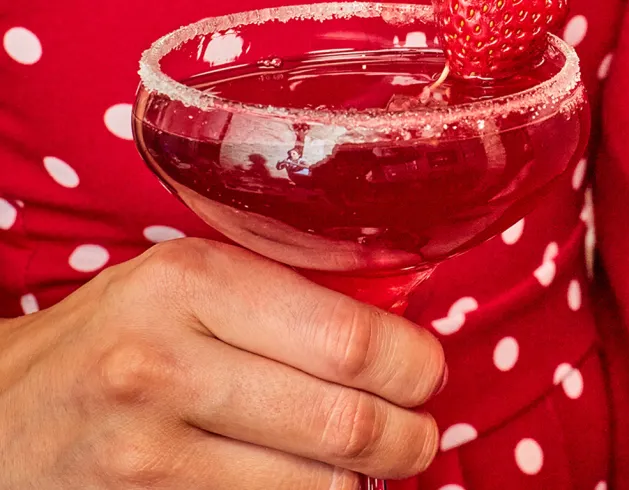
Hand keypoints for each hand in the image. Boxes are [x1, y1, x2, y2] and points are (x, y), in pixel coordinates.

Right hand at [0, 239, 445, 488]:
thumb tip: (402, 328)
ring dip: (365, 479)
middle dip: (409, 436)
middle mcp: (164, 364)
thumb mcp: (183, 288)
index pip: (351, 340)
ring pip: (321, 485)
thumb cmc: (113, 343)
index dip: (413, 366)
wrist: (0, 418)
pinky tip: (308, 482)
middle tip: (416, 433)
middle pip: (348, 421)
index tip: (424, 374)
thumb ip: (283, 298)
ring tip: (368, 461)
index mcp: (190, 282)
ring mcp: (148, 452)